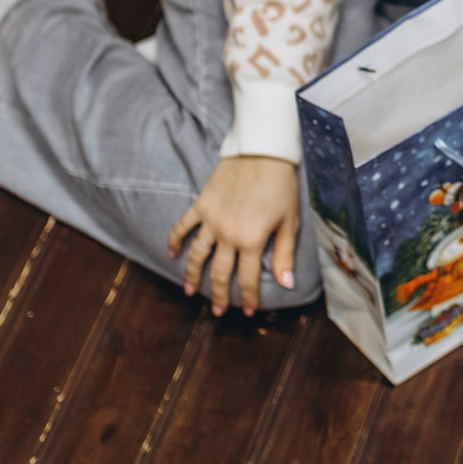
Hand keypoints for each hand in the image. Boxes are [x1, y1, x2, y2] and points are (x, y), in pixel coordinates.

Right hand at [169, 155, 299, 315]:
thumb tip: (287, 284)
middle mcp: (228, 235)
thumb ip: (284, 254)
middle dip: (218, 295)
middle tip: (218, 311)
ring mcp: (211, 221)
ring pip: (197, 256)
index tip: (248, 311)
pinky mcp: (201, 206)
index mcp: (252, 241)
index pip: (248, 279)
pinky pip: (183, 227)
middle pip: (220, 273)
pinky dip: (175, 241)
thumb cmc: (281, 185)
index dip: (248, 298)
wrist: (262, 151)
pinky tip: (172, 254)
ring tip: (190, 291)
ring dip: (192, 276)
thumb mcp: (289, 221)